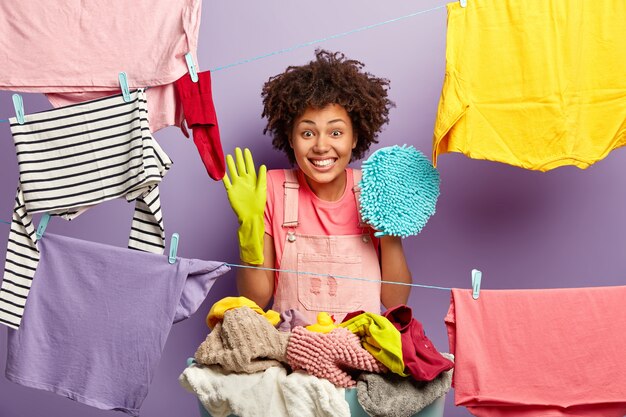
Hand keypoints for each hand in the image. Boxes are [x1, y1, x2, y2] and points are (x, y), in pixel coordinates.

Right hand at [223, 147, 266, 263]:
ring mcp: (237, 185)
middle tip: (237, 149)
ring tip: (228, 156)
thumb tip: (263, 165)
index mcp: (253, 180)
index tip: (246, 150)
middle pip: (241, 166)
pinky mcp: (231, 191)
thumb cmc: (258, 204)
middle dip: (239, 158)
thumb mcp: (262, 189)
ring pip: (233, 172)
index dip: (248, 158)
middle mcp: (244, 181)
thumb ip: (261, 178)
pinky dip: (223, 176)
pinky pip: (226, 182)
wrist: (250, 215)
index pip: (250, 166)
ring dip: (231, 164)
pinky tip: (221, 170)